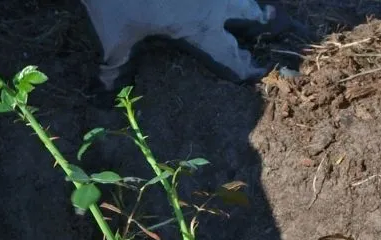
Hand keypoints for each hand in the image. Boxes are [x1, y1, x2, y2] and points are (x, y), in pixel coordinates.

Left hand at [79, 0, 292, 89]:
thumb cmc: (116, 0)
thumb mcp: (113, 35)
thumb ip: (114, 64)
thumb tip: (104, 89)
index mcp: (199, 28)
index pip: (230, 56)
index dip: (245, 68)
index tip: (258, 72)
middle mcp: (213, 3)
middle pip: (249, 13)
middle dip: (262, 21)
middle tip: (275, 24)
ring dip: (244, 2)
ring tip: (252, 8)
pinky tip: (217, 0)